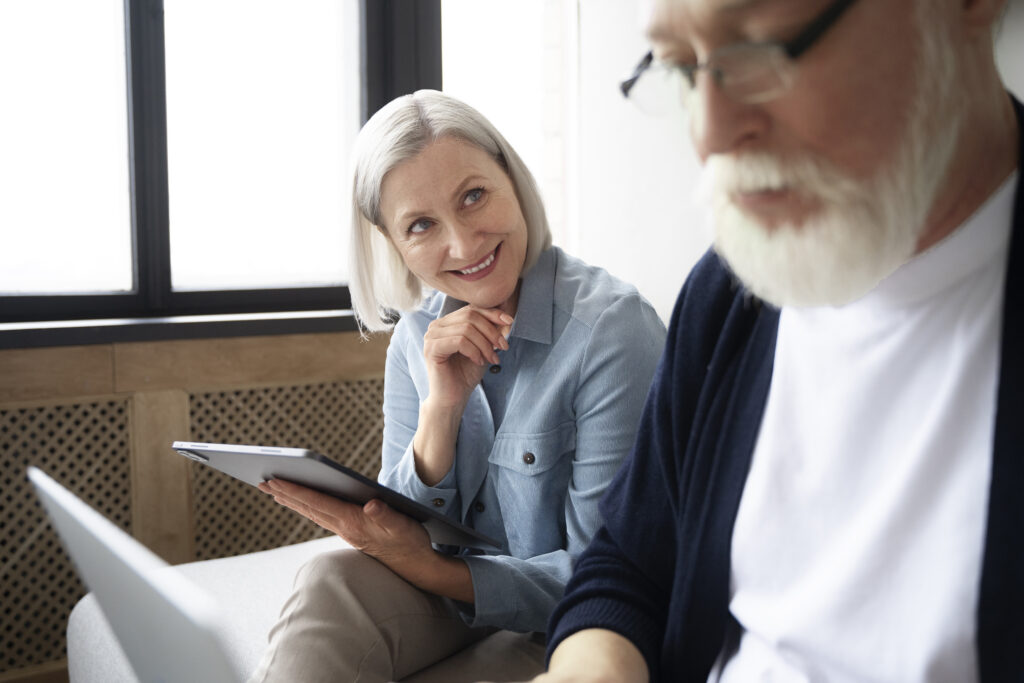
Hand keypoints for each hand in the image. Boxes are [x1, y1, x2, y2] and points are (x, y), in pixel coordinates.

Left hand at [259, 479, 432, 568]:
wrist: (416, 566)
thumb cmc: (410, 542)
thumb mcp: (403, 525)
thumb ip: (387, 515)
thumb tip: (372, 505)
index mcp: (353, 522)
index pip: (318, 503)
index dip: (296, 490)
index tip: (275, 480)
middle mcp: (345, 528)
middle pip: (308, 508)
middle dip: (285, 493)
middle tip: (262, 481)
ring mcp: (345, 531)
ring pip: (312, 512)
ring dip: (292, 500)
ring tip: (273, 489)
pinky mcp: (350, 532)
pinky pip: (321, 516)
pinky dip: (307, 506)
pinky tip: (302, 501)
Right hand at [421, 306, 512, 410]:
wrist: (453, 398)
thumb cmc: (466, 374)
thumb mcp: (483, 348)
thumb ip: (490, 332)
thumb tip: (506, 317)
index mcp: (446, 322)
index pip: (471, 309)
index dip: (492, 313)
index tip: (509, 322)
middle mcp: (436, 326)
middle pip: (470, 316)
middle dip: (491, 331)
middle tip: (502, 347)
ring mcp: (431, 336)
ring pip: (466, 329)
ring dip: (485, 344)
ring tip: (491, 359)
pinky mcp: (431, 349)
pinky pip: (459, 341)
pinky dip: (474, 351)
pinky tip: (478, 361)